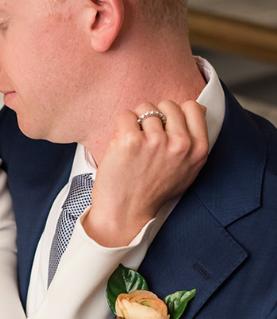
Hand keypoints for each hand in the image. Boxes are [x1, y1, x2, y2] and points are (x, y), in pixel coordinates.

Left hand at [83, 99, 208, 247]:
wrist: (126, 213)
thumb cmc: (153, 192)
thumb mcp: (187, 169)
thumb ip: (194, 140)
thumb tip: (197, 108)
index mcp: (198, 149)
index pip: (192, 107)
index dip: (175, 113)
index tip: (164, 126)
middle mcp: (180, 144)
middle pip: (167, 105)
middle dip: (154, 116)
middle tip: (145, 138)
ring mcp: (155, 141)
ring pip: (144, 109)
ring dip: (135, 122)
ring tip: (133, 146)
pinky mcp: (130, 141)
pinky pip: (125, 115)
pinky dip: (120, 126)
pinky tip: (120, 145)